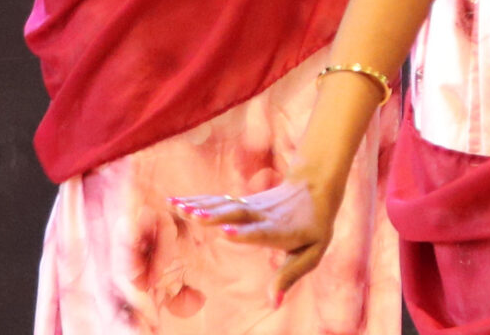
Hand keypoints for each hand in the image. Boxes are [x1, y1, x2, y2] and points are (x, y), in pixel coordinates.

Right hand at [169, 179, 336, 295]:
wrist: (315, 186)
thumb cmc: (314, 227)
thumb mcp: (311, 253)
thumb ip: (290, 276)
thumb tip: (274, 304)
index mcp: (282, 230)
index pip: (263, 232)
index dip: (246, 234)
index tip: (227, 234)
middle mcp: (263, 215)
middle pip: (239, 215)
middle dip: (217, 216)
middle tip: (195, 217)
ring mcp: (251, 206)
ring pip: (224, 205)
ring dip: (201, 207)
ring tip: (179, 208)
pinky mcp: (241, 202)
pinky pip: (216, 202)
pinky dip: (195, 201)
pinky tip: (174, 202)